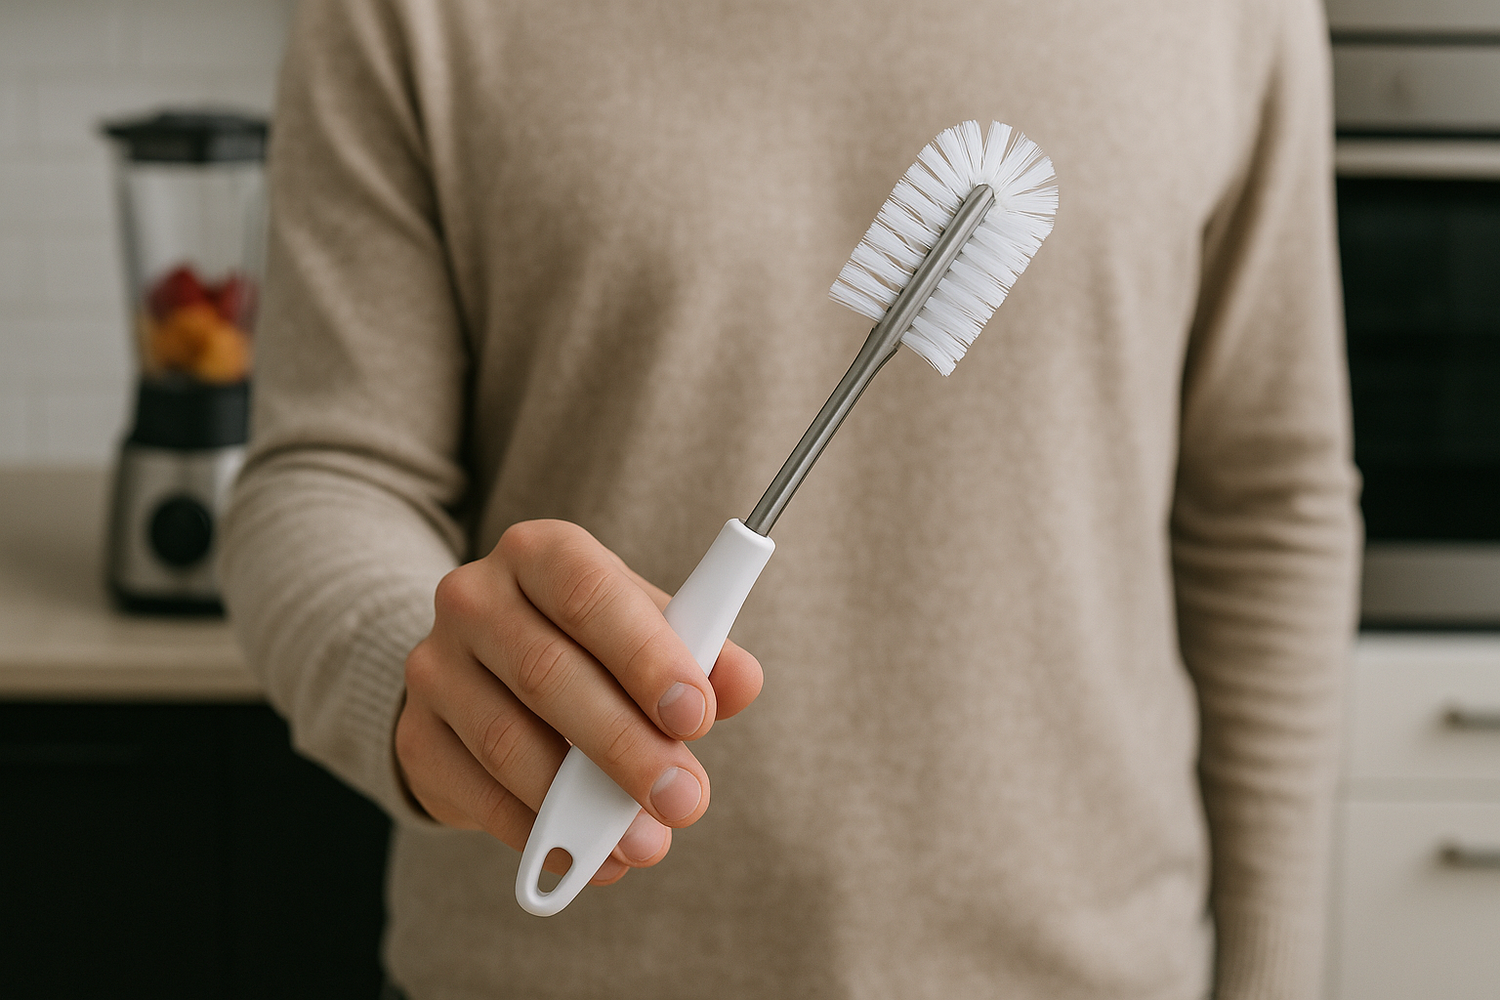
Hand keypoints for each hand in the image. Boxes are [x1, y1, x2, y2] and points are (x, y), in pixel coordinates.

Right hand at [395, 520, 763, 884]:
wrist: (481, 668)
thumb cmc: (585, 642)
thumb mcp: (643, 628)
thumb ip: (697, 650)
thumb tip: (741, 682)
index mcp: (539, 553)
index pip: (588, 593)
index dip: (644, 656)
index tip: (698, 717)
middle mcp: (474, 599)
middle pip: (547, 674)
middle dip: (625, 746)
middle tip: (683, 799)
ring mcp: (434, 668)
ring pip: (507, 740)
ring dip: (580, 803)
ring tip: (645, 841)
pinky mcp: (416, 736)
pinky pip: (477, 792)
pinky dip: (535, 832)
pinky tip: (586, 857)